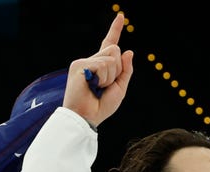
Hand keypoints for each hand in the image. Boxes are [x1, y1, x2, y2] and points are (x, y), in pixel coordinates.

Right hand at [64, 13, 134, 127]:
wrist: (87, 117)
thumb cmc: (101, 106)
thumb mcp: (120, 88)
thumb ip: (125, 70)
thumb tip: (129, 51)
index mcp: (100, 65)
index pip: (109, 44)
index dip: (115, 29)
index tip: (121, 16)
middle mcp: (91, 60)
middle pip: (115, 50)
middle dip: (118, 69)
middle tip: (105, 86)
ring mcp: (84, 62)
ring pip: (111, 56)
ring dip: (111, 75)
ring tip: (98, 87)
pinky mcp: (80, 65)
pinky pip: (104, 64)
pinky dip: (104, 78)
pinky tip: (93, 86)